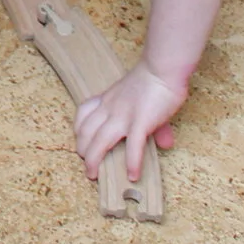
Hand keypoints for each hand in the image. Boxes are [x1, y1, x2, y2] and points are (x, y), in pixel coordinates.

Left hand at [72, 62, 182, 184]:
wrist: (162, 68)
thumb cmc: (154, 79)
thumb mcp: (142, 98)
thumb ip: (149, 122)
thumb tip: (165, 144)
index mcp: (108, 100)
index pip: (83, 114)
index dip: (78, 130)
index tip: (81, 141)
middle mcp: (110, 108)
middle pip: (86, 132)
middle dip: (82, 150)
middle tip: (87, 165)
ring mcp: (123, 116)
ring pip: (100, 142)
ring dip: (94, 161)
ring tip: (94, 175)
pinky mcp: (140, 122)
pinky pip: (133, 146)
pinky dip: (132, 163)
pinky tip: (133, 176)